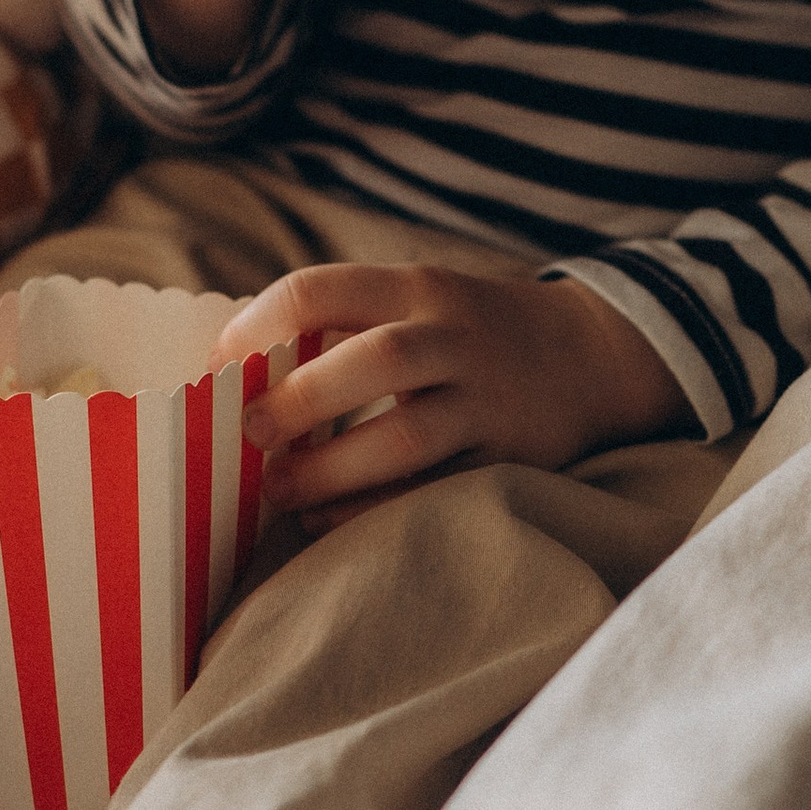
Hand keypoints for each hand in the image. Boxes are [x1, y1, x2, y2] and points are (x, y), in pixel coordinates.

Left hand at [215, 263, 686, 525]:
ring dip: (331, 470)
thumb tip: (235, 372)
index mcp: (416, 287)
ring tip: (279, 491)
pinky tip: (328, 522)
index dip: (256, 327)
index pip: (320, 290)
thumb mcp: (419, 298)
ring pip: (404, 437)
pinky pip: (435, 491)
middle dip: (299, 401)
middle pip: (369, 361)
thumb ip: (346, 322)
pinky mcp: (509, 458)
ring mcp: (485, 399)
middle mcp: (452, 335)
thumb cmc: (471, 331)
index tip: (216, 369)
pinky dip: (375, 511)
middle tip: (249, 434)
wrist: (594, 354)